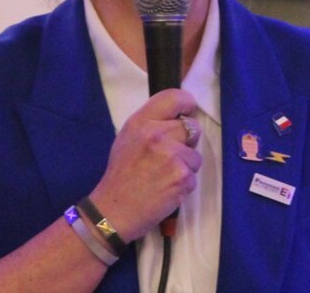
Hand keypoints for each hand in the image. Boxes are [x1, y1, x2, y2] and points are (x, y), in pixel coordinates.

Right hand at [88, 89, 202, 240]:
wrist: (113, 212)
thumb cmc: (120, 175)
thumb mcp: (128, 139)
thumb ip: (151, 124)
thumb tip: (179, 117)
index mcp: (141, 122)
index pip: (174, 97)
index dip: (186, 104)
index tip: (188, 112)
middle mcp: (157, 134)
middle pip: (193, 127)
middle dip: (188, 141)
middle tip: (171, 155)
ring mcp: (171, 156)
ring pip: (195, 155)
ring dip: (186, 166)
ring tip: (164, 176)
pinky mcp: (181, 177)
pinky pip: (193, 176)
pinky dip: (183, 184)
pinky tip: (166, 189)